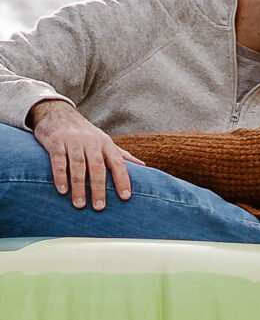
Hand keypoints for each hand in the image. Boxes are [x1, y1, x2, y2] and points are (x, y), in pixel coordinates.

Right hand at [28, 100, 144, 209]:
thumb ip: (121, 155)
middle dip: (99, 187)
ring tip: (80, 204)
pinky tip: (63, 190)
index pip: (118, 162)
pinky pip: (59, 160)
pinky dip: (60, 175)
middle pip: (97, 166)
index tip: (125, 197)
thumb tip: (143, 166)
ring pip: (78, 165)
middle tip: (100, 207)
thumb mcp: (104, 141)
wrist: (58, 113)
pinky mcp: (56, 141)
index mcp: (106, 143)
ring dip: (79, 186)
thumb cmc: (85, 133)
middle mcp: (91, 141)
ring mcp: (73, 141)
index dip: (123, 179)